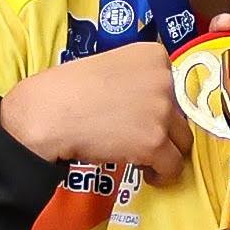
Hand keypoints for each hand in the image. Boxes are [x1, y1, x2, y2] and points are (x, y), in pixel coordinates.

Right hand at [3, 39, 189, 175]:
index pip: (174, 86)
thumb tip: (151, 106)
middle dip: (164, 129)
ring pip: (182, 141)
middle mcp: (164, 79)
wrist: (48, 113)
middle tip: (140, 138)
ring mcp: (161, 111)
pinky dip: (162, 174)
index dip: (159, 105)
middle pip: (180, 114)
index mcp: (153, 55)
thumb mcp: (109, 65)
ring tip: (144, 158)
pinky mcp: (155, 142)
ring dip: (165, 151)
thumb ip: (137, 79)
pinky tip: (146, 173)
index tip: (142, 116)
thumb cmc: (67, 89)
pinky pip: (173, 166)